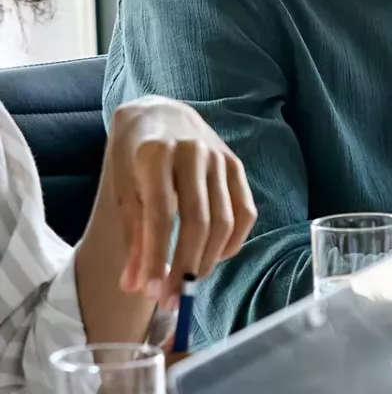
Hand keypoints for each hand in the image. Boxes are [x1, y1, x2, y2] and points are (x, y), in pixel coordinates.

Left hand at [106, 96, 256, 306]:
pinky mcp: (236, 164)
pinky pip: (245, 211)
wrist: (161, 115)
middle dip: (185, 265)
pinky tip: (215, 258)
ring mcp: (219, 156)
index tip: (151, 291)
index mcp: (155, 153)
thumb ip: (133, 237)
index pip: (160, 213)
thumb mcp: (123, 191)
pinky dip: (234, 241)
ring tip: (189, 282)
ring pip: (224, 220)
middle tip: (173, 299)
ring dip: (208, 259)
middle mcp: (193, 151)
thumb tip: (137, 286)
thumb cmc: (136, 158)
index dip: (157, 256)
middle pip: (197, 220)